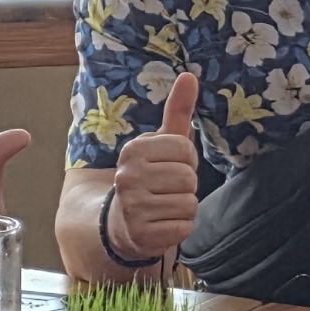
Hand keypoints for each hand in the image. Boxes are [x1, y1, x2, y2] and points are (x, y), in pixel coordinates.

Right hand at [105, 71, 201, 269]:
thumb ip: (177, 111)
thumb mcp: (160, 143)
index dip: (186, 160)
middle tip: (166, 189)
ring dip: (183, 207)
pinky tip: (162, 223)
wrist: (119, 222)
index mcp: (133, 150)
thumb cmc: (148, 177)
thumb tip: (190, 76)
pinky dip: (179, 227)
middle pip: (189, 178)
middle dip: (186, 185)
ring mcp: (133, 208)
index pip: (185, 149)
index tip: (169, 166)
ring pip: (189, 203)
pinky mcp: (142, 234)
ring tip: (164, 205)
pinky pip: (184, 227)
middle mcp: (128, 177)